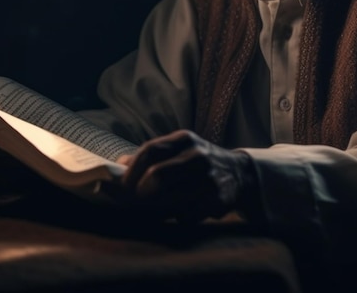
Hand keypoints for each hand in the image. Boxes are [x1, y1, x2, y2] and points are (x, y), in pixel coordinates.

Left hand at [117, 129, 256, 222]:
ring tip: (158, 208)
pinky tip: (184, 211)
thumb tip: (118, 166)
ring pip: (170, 199)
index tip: (122, 188)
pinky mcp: (218, 198)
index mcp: (183, 139)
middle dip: (141, 193)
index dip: (131, 172)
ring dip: (159, 208)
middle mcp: (197, 155)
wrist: (238, 173)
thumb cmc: (197, 162)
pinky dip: (180, 217)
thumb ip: (149, 156)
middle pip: (157, 175)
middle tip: (137, 202)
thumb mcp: (177, 151)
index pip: (149, 151)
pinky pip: (186, 215)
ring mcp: (209, 177)